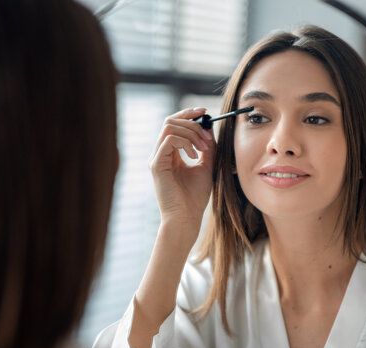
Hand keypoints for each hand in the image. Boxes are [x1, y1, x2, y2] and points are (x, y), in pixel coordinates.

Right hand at [149, 107, 214, 228]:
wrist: (187, 218)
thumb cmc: (195, 197)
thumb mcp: (206, 166)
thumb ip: (207, 146)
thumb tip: (208, 126)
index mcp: (170, 153)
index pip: (174, 124)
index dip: (188, 114)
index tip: (204, 112)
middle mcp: (160, 153)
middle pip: (170, 121)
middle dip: (191, 122)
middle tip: (206, 135)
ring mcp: (156, 158)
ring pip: (169, 127)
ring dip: (190, 132)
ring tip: (202, 148)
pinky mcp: (156, 165)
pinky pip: (168, 140)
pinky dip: (185, 143)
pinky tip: (194, 155)